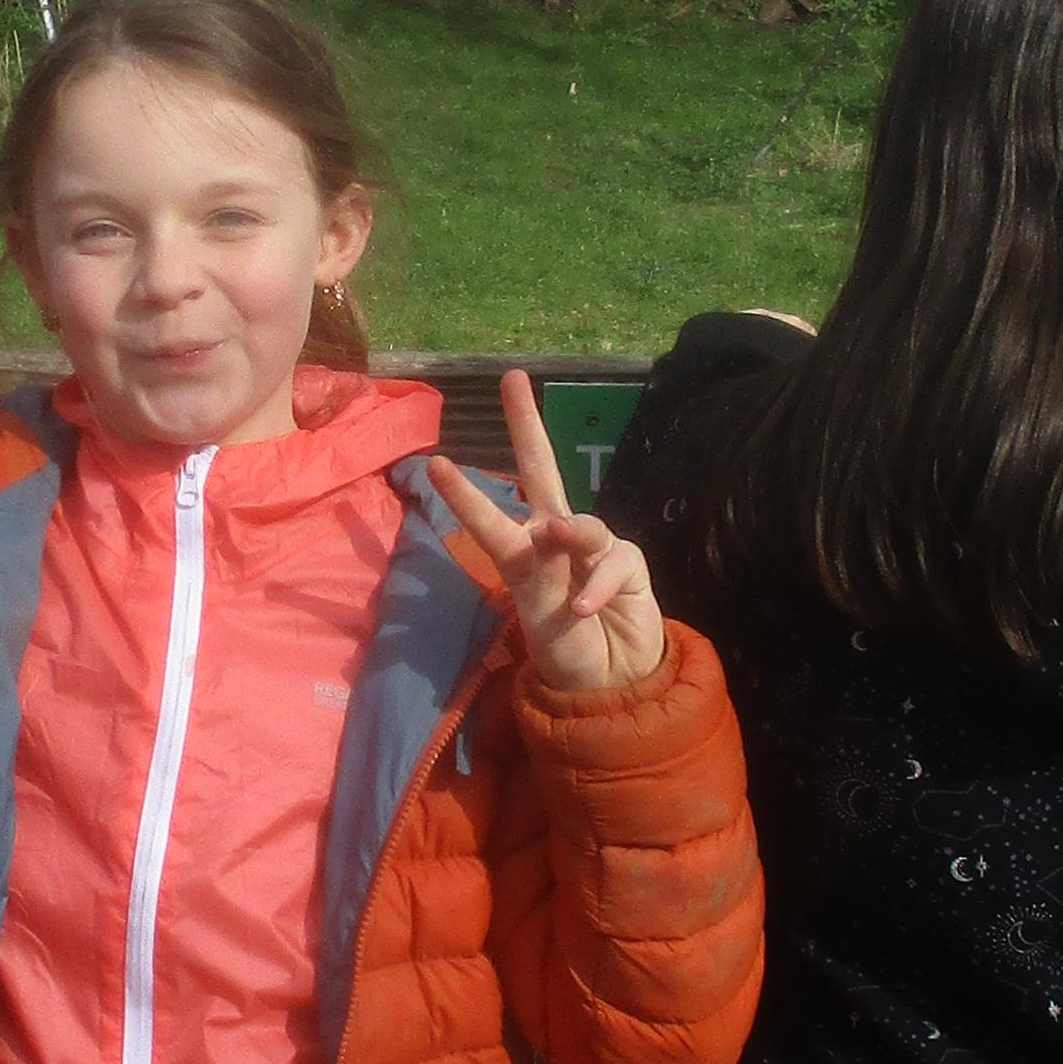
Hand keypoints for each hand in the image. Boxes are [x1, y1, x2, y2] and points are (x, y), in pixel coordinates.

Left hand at [431, 368, 667, 697]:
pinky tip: (584, 608)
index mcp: (521, 554)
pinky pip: (613, 561)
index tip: (434, 463)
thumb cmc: (566, 651)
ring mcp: (593, 547)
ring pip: (582, 523)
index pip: (490, 514)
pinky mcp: (628, 562)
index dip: (464, 492)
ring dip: (573, 537)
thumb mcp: (541, 620)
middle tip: (511, 379)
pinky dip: (597, 585)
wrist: (613, 684)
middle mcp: (554, 539)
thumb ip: (546, 571)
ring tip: (563, 552)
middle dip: (525, 424)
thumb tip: (560, 526)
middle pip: (540, 469)